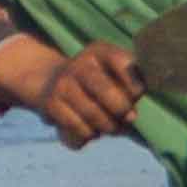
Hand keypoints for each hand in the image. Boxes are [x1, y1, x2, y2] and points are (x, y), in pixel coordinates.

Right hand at [0, 36, 143, 150]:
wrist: (52, 82)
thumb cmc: (100, 82)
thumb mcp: (118, 75)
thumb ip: (132, 90)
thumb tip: (130, 116)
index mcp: (101, 51)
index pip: (125, 65)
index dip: (136, 87)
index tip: (136, 94)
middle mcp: (79, 63)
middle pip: (109, 93)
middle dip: (122, 110)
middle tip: (127, 117)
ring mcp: (62, 83)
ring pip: (94, 115)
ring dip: (108, 127)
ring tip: (110, 124)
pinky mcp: (50, 104)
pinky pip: (79, 130)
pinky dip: (89, 135)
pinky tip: (90, 128)